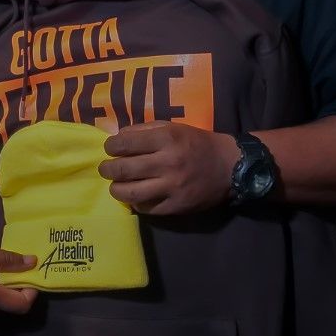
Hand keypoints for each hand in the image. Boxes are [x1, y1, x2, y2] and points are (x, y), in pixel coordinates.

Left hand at [98, 122, 238, 215]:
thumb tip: (116, 138)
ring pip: (131, 193)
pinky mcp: (177, 206)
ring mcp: (172, 187)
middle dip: (107, 169)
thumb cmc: (197, 143)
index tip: (109, 148)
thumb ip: (144, 130)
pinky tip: (135, 197)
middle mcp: (168, 163)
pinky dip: (136, 203)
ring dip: (116, 189)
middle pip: (123, 169)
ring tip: (115, 186)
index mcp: (167, 139)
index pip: (125, 143)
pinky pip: (147, 208)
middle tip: (105, 169)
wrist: (230, 166)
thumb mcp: (173, 127)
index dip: (111, 146)